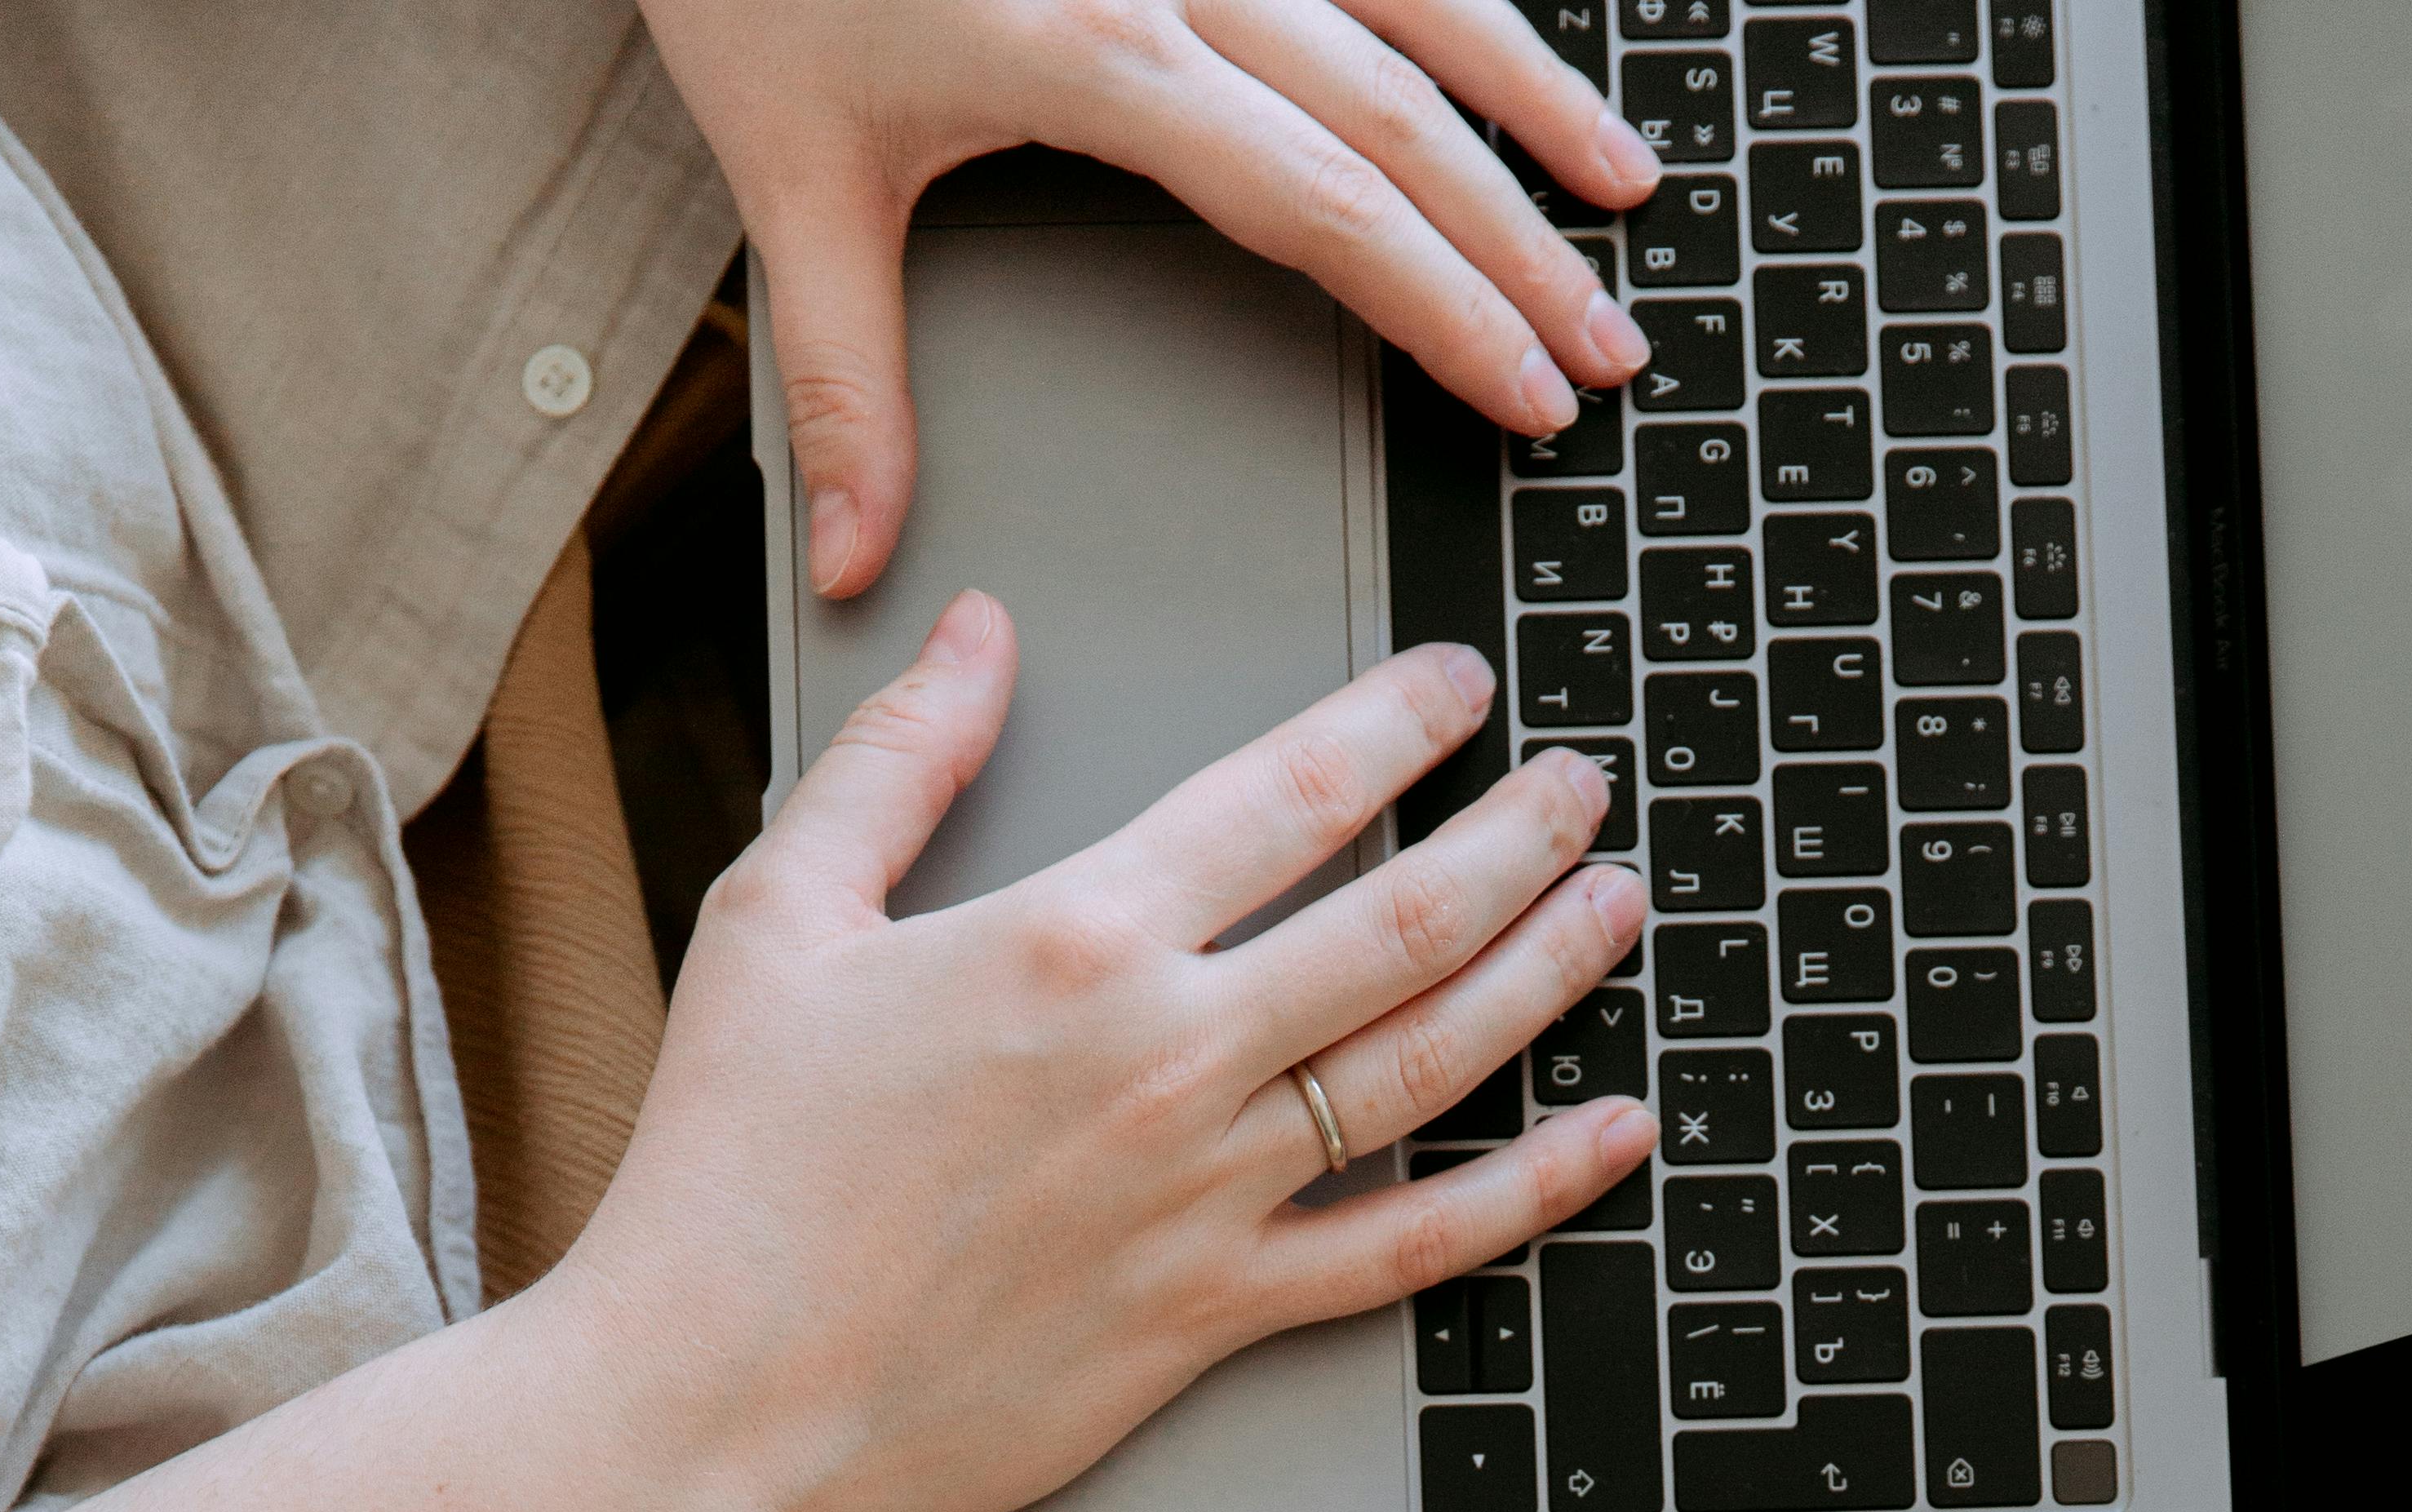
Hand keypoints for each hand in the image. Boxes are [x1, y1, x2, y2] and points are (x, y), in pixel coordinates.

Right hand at [550, 594, 1651, 1511]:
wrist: (708, 1397)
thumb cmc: (727, 1166)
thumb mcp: (780, 915)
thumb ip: (896, 760)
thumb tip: (975, 630)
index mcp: (1069, 937)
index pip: (1283, 793)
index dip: (1396, 723)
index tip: (1463, 689)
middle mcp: (1165, 1059)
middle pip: (1398, 917)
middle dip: (1517, 834)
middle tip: (1586, 784)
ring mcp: (1204, 1196)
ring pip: (1429, 1062)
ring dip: (1545, 972)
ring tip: (1618, 905)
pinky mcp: (1211, 1318)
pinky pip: (1409, 1248)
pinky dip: (1529, 1192)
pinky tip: (1610, 1135)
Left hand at [637, 0, 1656, 592]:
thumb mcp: (789, 182)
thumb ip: (847, 382)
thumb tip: (854, 560)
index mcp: (1104, 60)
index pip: (1331, 206)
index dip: (1446, 310)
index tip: (1522, 390)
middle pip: (1406, 117)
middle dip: (1523, 244)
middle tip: (1606, 343)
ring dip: (1531, 93)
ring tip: (1622, 184)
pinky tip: (1510, 47)